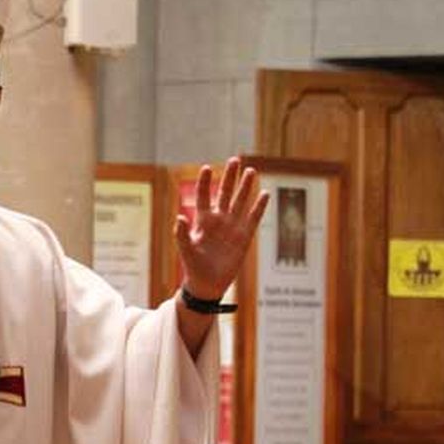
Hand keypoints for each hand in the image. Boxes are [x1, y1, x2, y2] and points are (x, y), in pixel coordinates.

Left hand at [175, 158, 269, 304]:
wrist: (207, 284)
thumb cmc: (193, 267)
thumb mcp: (185, 250)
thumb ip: (181, 234)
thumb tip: (179, 217)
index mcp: (202, 221)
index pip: (204, 196)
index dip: (205, 183)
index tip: (207, 168)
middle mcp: (218, 220)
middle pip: (225, 193)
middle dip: (230, 177)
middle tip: (235, 160)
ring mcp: (232, 227)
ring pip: (240, 202)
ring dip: (245, 187)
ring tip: (251, 171)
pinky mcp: (244, 237)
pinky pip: (253, 219)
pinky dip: (259, 207)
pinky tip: (264, 194)